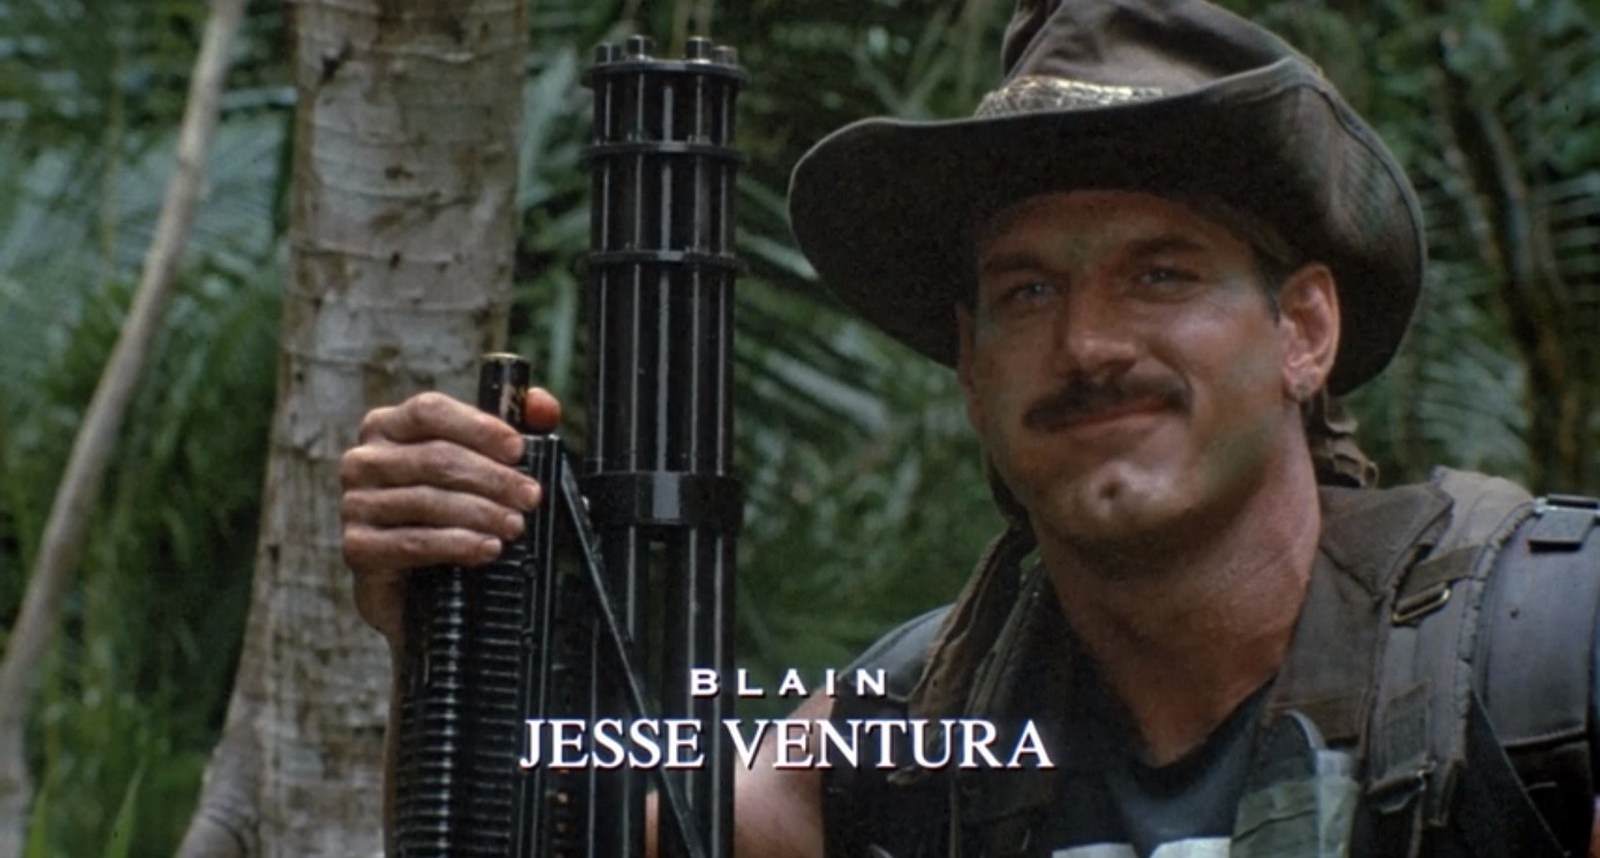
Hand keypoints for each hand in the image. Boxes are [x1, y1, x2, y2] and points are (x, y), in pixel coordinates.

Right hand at [340, 388, 561, 644]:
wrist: (420, 580)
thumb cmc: (451, 508)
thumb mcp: (485, 463)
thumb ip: (517, 426)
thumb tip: (542, 405)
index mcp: (389, 426)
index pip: (429, 411)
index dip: (478, 427)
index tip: (518, 449)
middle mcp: (364, 459)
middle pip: (434, 458)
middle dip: (492, 478)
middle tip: (530, 497)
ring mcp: (355, 503)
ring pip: (427, 501)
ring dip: (481, 513)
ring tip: (514, 525)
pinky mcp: (358, 546)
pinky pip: (413, 542)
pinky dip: (456, 545)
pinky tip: (486, 548)